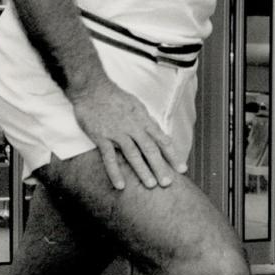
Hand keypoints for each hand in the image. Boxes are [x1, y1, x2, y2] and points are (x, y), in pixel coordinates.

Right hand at [69, 79, 185, 189]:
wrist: (92, 89)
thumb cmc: (115, 97)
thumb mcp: (137, 105)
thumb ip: (147, 121)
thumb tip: (158, 133)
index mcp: (143, 120)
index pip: (162, 140)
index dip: (173, 155)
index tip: (182, 169)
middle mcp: (133, 127)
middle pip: (150, 149)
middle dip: (160, 166)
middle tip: (168, 182)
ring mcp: (117, 133)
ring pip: (133, 154)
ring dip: (142, 170)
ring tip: (151, 185)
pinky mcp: (101, 137)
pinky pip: (109, 157)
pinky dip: (115, 172)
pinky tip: (120, 185)